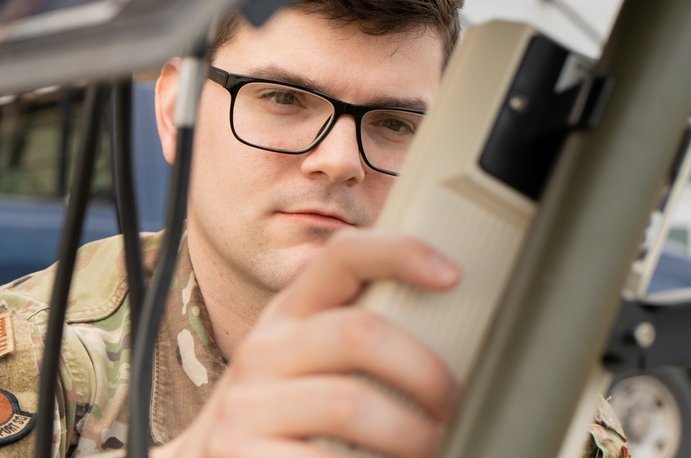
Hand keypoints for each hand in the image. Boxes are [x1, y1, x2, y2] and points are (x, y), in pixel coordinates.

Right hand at [154, 230, 460, 457]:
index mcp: (290, 314)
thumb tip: (450, 320)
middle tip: (451, 405)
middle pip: (359, 332)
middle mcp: (264, 349)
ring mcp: (246, 403)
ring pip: (351, 403)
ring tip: (431, 448)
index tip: (452, 275)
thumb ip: (353, 338)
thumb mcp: (306, 363)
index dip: (400, 253)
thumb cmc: (283, 418)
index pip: (342, 255)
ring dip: (410, 435)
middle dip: (425, 373)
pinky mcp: (238, 453)